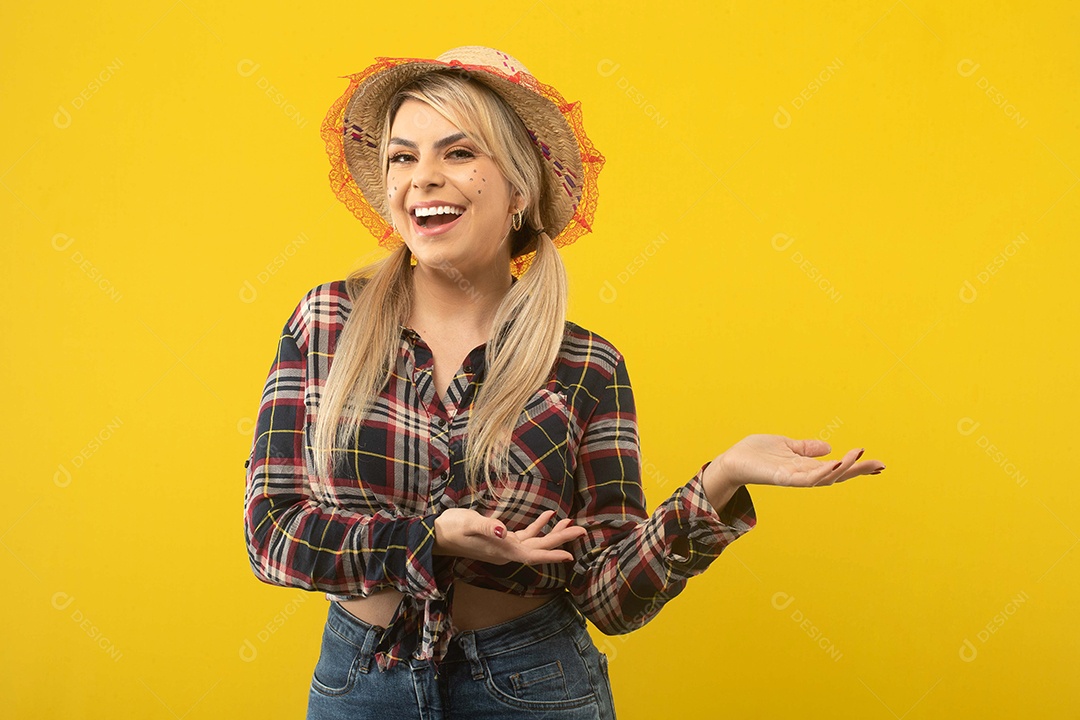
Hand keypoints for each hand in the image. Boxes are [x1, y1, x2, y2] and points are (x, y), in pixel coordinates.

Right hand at [433, 508, 587, 565]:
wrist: (437, 534)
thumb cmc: (452, 528)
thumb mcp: (469, 524)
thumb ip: (487, 527)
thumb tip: (504, 531)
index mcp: (502, 551)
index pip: (532, 555)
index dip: (551, 555)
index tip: (570, 554)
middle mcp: (507, 552)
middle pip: (539, 548)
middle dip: (561, 539)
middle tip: (582, 530)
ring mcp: (505, 546)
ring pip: (535, 542)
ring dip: (553, 533)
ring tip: (571, 522)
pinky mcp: (502, 539)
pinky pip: (525, 535)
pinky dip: (538, 526)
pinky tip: (548, 516)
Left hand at [708, 434, 885, 491]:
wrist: (732, 461)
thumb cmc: (756, 454)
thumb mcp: (786, 445)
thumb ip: (806, 448)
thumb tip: (828, 447)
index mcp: (806, 467)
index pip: (837, 468)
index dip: (856, 466)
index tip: (878, 464)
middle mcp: (803, 475)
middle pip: (837, 475)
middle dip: (858, 471)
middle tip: (880, 465)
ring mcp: (794, 478)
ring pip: (825, 478)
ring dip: (844, 469)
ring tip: (860, 458)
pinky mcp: (783, 478)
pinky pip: (807, 478)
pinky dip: (822, 472)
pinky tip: (836, 464)